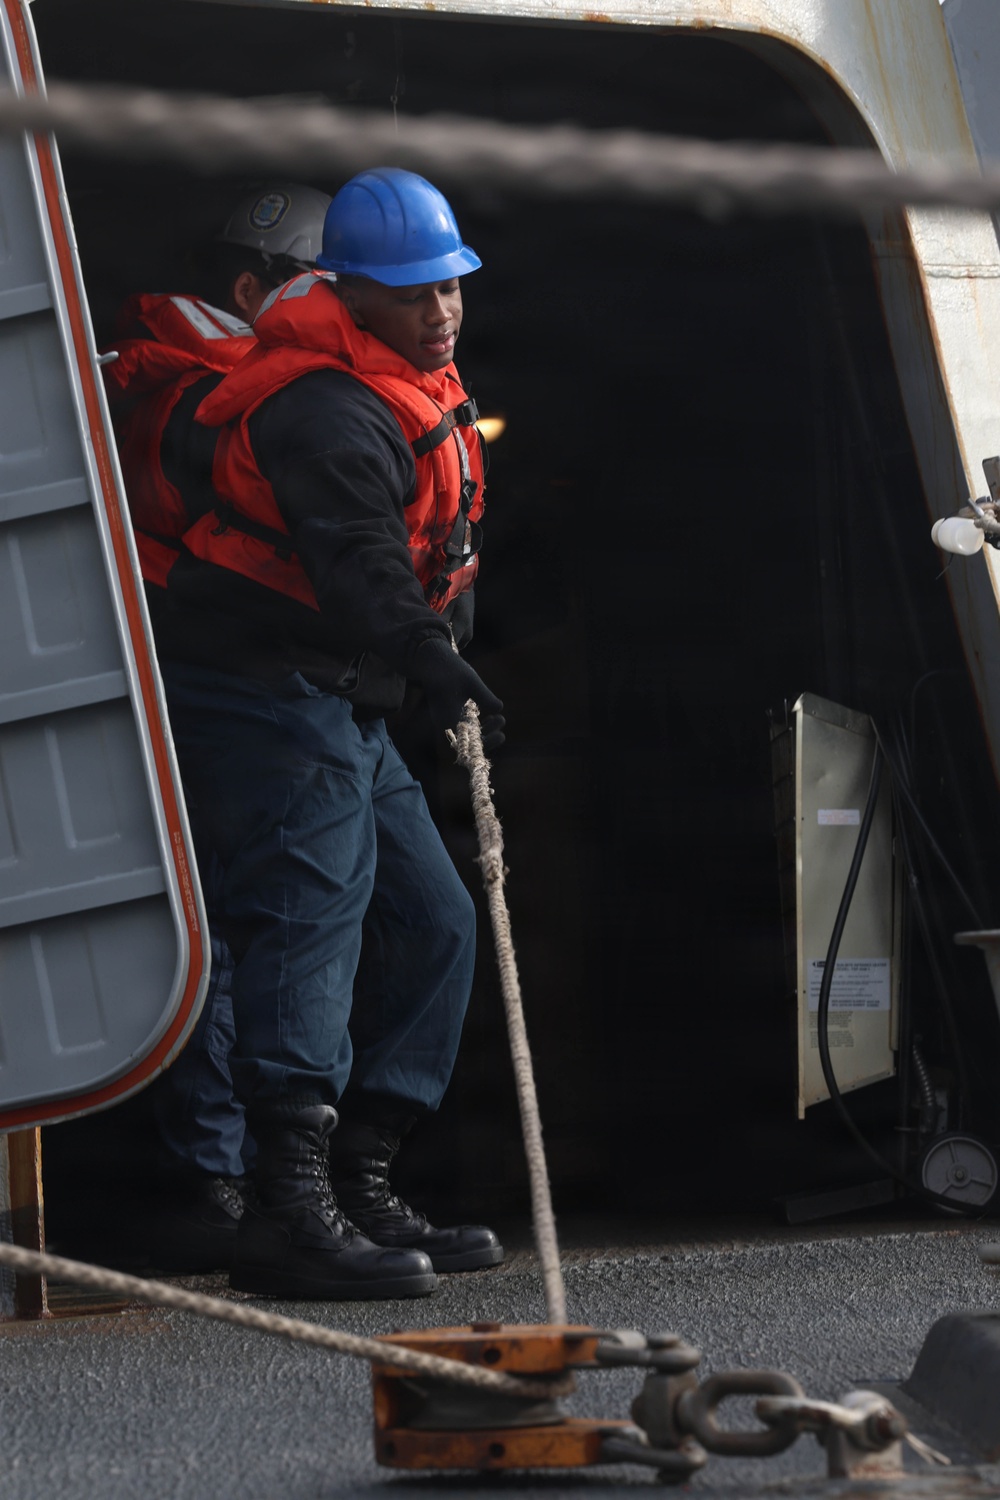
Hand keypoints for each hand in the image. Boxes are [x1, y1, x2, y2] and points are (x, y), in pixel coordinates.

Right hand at [411, 638, 504, 752]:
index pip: (467, 744)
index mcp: (448, 719)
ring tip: (500, 718)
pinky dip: (479, 725)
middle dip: (487, 737)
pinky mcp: (450, 714)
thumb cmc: (451, 669)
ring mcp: (447, 720)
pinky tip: (491, 715)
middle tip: (502, 721)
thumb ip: (485, 696)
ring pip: (468, 736)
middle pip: (468, 743)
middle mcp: (446, 724)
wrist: (433, 661)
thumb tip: (499, 708)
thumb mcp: (471, 681)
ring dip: (485, 731)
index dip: (485, 743)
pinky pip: (466, 727)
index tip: (500, 734)